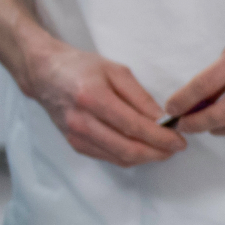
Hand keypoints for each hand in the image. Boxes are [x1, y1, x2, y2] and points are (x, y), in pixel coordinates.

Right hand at [21, 36, 183, 166]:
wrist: (45, 75)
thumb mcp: (116, 71)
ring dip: (146, 158)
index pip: (134, 126)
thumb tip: (161, 119)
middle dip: (158, 152)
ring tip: (164, 150)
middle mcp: (83, 121)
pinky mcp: (75, 145)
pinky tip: (143, 149)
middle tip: (176, 148)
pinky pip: (108, 158)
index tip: (180, 140)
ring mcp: (77, 137)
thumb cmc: (82, 67)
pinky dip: (129, 157)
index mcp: (93, 97)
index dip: (160, 138)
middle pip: (128, 149)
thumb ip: (139, 96)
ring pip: (119, 158)